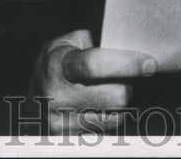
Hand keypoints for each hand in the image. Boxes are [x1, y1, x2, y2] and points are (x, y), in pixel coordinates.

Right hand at [29, 29, 155, 133]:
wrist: (32, 95)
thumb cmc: (56, 63)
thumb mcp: (68, 42)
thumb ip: (95, 42)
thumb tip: (127, 49)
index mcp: (59, 65)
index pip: (96, 65)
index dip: (127, 64)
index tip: (148, 63)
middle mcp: (58, 97)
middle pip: (116, 97)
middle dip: (128, 85)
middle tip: (126, 77)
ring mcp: (63, 122)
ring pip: (116, 116)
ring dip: (121, 104)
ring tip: (109, 91)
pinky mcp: (70, 139)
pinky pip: (107, 130)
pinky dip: (110, 118)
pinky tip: (101, 106)